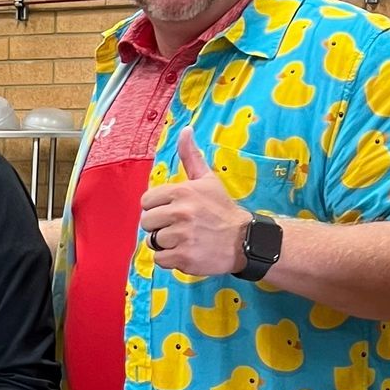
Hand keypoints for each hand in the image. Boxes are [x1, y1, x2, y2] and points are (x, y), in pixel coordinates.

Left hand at [138, 129, 250, 277]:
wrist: (244, 240)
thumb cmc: (221, 209)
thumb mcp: (207, 180)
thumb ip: (190, 156)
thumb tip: (185, 130)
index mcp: (181, 191)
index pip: (146, 202)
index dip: (157, 208)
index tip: (173, 211)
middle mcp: (180, 212)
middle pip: (146, 222)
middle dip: (159, 226)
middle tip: (179, 227)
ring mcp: (182, 236)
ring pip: (153, 241)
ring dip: (165, 244)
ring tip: (185, 239)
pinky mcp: (184, 257)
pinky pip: (159, 260)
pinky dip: (170, 259)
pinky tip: (186, 252)